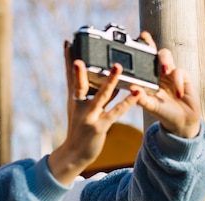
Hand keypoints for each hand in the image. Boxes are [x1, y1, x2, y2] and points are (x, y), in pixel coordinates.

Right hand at [46, 40, 140, 185]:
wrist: (74, 154)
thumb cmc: (80, 130)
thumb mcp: (84, 111)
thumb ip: (97, 96)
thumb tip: (112, 82)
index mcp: (73, 100)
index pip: (70, 77)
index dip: (68, 61)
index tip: (68, 43)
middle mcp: (79, 106)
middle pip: (79, 85)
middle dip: (79, 70)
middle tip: (80, 57)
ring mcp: (89, 117)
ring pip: (100, 96)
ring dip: (110, 81)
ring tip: (118, 67)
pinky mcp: (100, 127)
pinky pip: (115, 112)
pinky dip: (127, 102)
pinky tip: (137, 93)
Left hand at [132, 31, 201, 137]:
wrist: (181, 122)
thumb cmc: (163, 113)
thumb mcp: (150, 106)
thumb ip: (141, 98)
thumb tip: (132, 87)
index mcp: (148, 78)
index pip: (143, 60)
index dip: (142, 46)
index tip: (139, 36)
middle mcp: (159, 73)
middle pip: (156, 53)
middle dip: (152, 47)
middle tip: (146, 48)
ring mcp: (171, 74)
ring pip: (167, 57)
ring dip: (165, 62)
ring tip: (165, 71)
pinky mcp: (184, 77)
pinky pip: (180, 72)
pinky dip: (178, 82)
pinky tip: (178, 93)